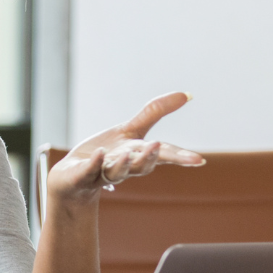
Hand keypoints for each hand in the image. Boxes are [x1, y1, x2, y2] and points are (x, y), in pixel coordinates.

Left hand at [45, 92, 203, 209]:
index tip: (199, 160)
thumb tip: (187, 95)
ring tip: (127, 154)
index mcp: (137, 155)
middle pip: (140, 165)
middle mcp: (123, 167)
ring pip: (116, 172)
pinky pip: (88, 171)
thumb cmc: (107, 154)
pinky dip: (94, 164)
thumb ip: (155, 113)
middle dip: (150, 159)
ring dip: (123, 164)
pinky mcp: (81, 175)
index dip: (180, 157)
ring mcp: (102, 172)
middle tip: (159, 148)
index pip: (161, 155)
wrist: (73, 178)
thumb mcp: (132, 130)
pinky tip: (99, 153)